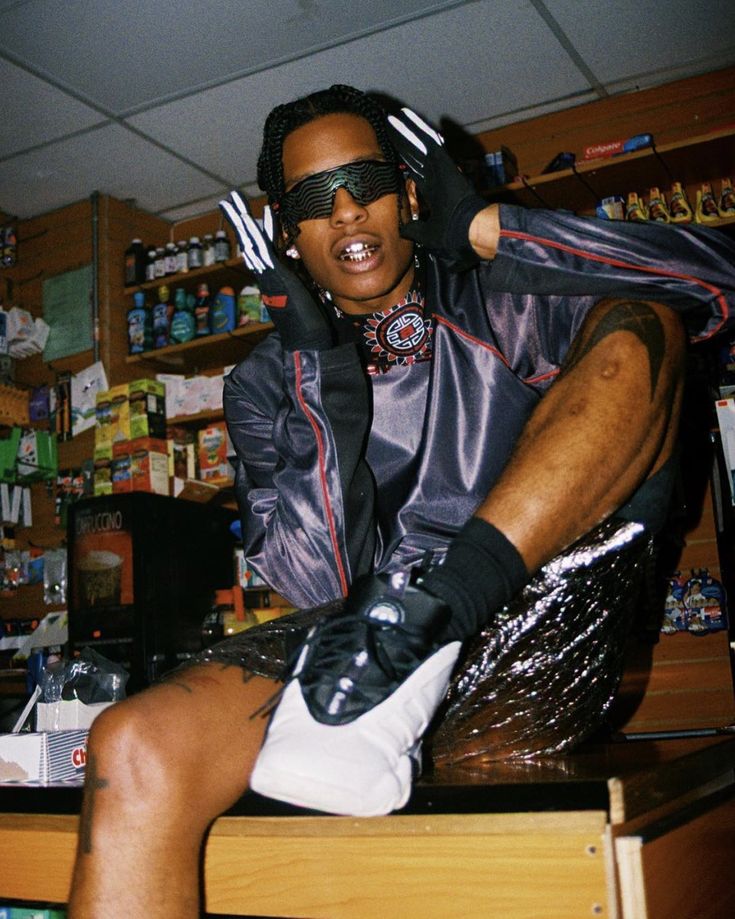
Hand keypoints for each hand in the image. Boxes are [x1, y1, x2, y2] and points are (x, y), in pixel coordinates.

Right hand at [219, 192, 331, 349]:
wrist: (305, 341)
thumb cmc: (308, 322)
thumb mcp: (304, 292)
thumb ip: (300, 279)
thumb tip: (302, 270)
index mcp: (275, 274)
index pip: (267, 245)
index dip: (263, 227)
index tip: (261, 210)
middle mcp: (268, 273)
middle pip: (251, 239)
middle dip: (240, 219)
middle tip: (230, 199)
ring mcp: (269, 275)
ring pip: (251, 242)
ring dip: (240, 222)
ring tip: (230, 203)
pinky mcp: (275, 278)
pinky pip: (263, 253)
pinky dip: (255, 238)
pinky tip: (249, 223)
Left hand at [387, 108, 486, 269]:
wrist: (470, 231)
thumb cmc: (455, 235)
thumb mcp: (428, 234)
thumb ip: (415, 230)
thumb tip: (402, 231)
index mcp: (433, 189)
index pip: (414, 168)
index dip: (404, 157)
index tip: (393, 148)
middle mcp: (436, 174)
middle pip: (414, 152)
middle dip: (401, 139)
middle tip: (390, 124)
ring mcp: (440, 166)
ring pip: (419, 143)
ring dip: (406, 129)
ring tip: (392, 116)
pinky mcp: (443, 161)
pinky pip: (428, 141)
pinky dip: (417, 129)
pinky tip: (405, 117)